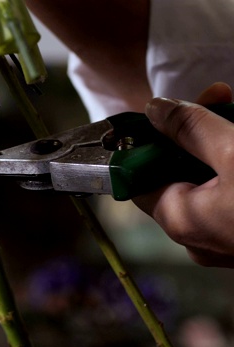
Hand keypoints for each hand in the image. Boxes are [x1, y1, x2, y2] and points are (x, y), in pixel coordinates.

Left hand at [133, 82, 233, 266]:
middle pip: (176, 172)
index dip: (145, 142)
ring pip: (208, 178)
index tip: (163, 112)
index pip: (137, 178)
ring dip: (220, 140)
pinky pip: (230, 192)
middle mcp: (196, 233)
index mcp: (180, 217)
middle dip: (194, 130)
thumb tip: (155, 110)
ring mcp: (225, 236)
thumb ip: (191, 128)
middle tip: (219, 95)